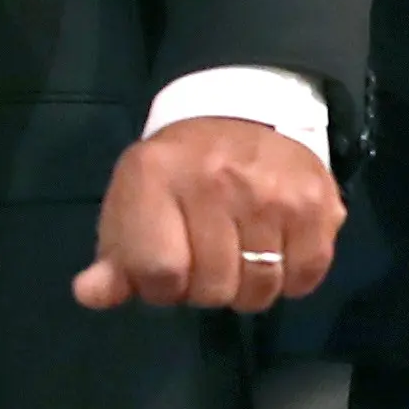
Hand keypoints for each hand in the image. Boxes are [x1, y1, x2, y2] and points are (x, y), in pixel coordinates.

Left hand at [74, 118, 344, 317]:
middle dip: (206, 289)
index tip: (167, 273)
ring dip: (249, 288)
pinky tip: (278, 256)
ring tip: (242, 261)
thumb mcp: (133, 206)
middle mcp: (216, 181)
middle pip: (213, 288)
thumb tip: (91, 294)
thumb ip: (114, 258)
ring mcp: (272, 193)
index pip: (160, 273)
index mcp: (157, 178)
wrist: (243, 113)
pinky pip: (306, 276)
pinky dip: (292, 279)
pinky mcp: (317, 203)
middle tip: (208, 263)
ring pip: (260, 288)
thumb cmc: (179, 172)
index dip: (162, 288)